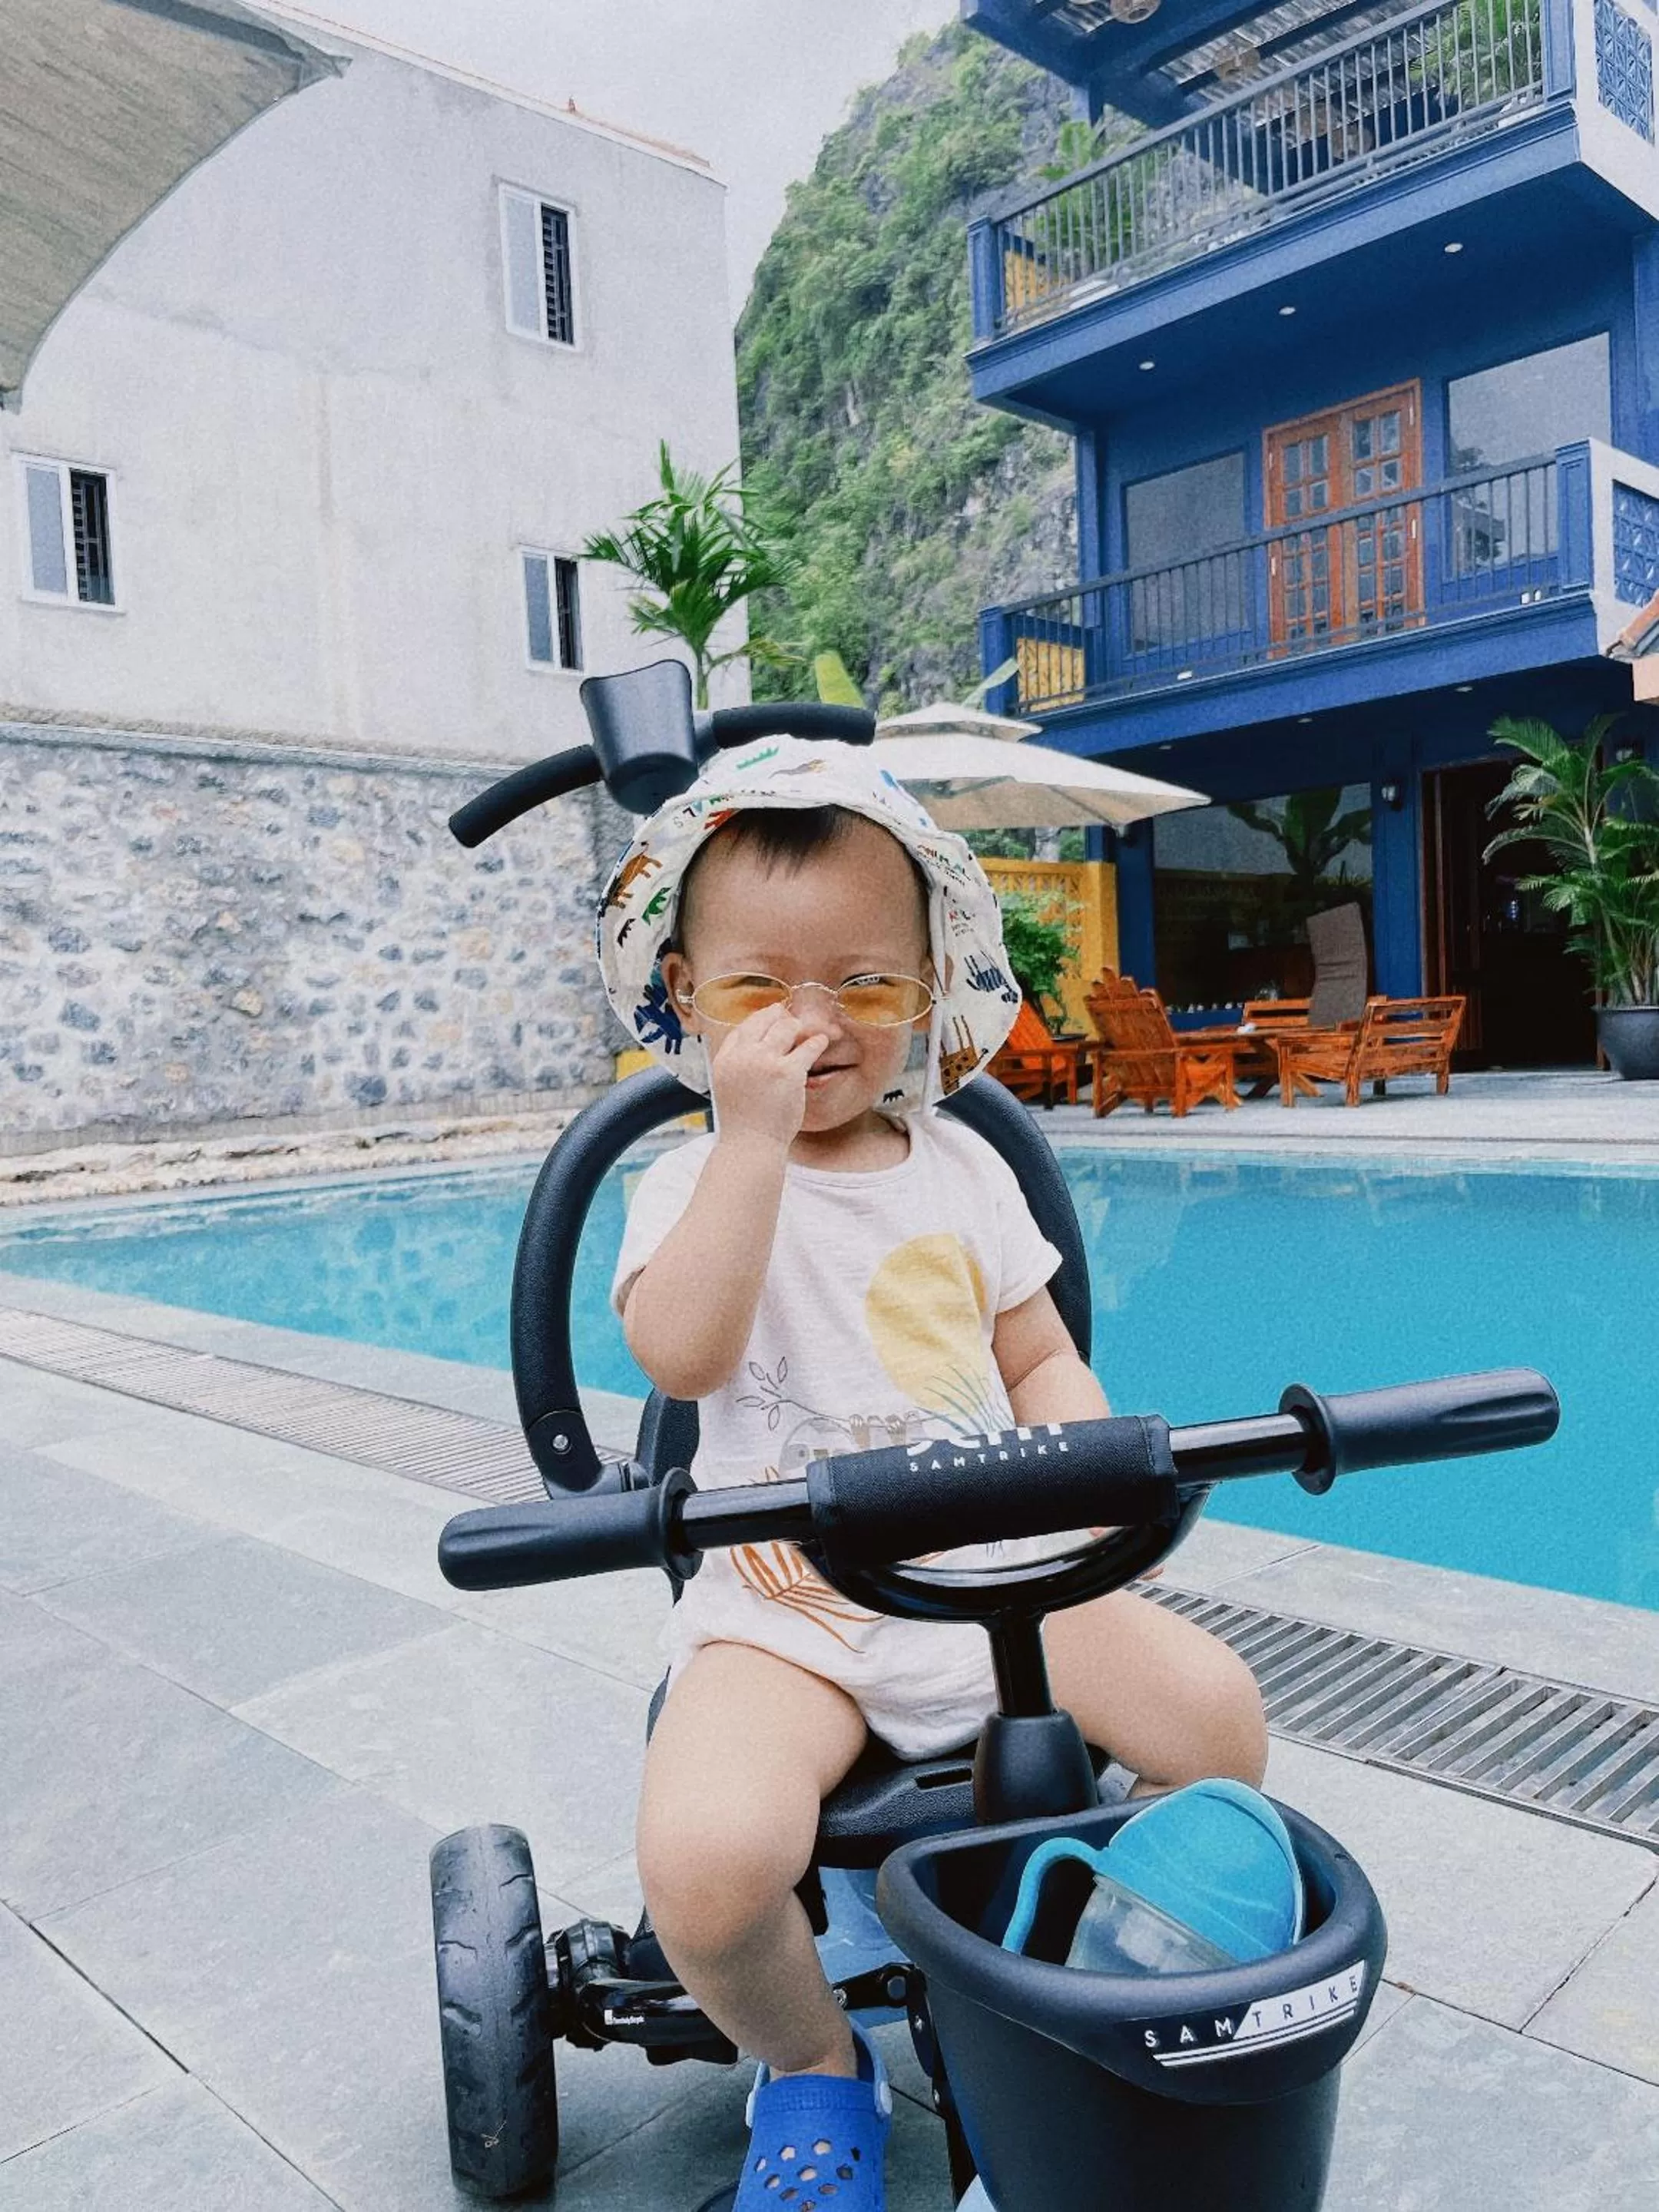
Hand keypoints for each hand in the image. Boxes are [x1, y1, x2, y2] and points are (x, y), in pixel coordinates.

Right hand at [708, 1003, 829, 1148]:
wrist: (751, 1145)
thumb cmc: (743, 1121)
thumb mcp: (727, 1085)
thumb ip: (737, 1063)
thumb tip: (754, 1043)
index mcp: (724, 1059)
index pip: (742, 1028)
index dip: (759, 1020)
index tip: (771, 1018)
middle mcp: (742, 1056)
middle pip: (763, 1021)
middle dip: (779, 1017)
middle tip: (790, 1021)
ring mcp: (765, 1062)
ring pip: (786, 1027)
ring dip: (797, 1026)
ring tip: (806, 1031)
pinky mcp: (789, 1072)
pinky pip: (807, 1047)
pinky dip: (816, 1042)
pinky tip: (821, 1041)